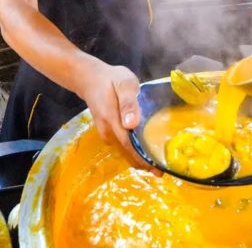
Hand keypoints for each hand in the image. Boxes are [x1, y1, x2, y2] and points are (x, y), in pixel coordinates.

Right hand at [75, 60, 160, 174]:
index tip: (156, 168)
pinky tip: (145, 154)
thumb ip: (128, 103)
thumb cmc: (111, 79)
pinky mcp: (107, 132)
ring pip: (123, 151)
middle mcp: (107, 130)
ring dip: (138, 160)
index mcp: (112, 120)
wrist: (90, 78)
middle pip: (127, 152)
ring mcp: (106, 133)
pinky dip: (132, 153)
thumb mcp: (123, 83)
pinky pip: (121, 146)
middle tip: (161, 173)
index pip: (129, 145)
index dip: (142, 158)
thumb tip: (131, 124)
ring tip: (156, 167)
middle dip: (143, 164)